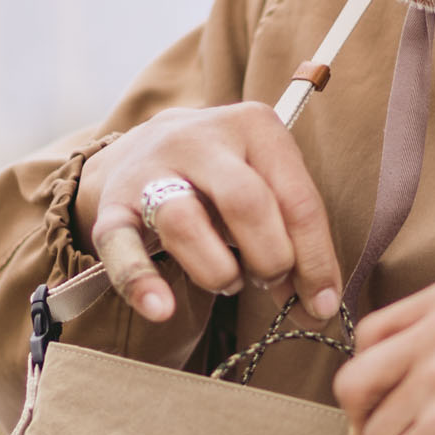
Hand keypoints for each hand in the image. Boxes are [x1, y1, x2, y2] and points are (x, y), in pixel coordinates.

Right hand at [74, 105, 343, 325]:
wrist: (142, 150)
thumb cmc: (221, 178)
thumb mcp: (264, 183)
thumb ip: (292, 234)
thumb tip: (317, 304)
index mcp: (253, 125)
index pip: (296, 198)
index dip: (315, 259)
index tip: (321, 304)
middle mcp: (200, 138)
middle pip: (245, 201)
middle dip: (270, 257)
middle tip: (270, 281)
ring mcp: (151, 169)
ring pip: (184, 221)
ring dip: (217, 270)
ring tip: (227, 281)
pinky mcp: (113, 206)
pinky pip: (122, 246)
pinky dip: (141, 281)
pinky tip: (161, 309)